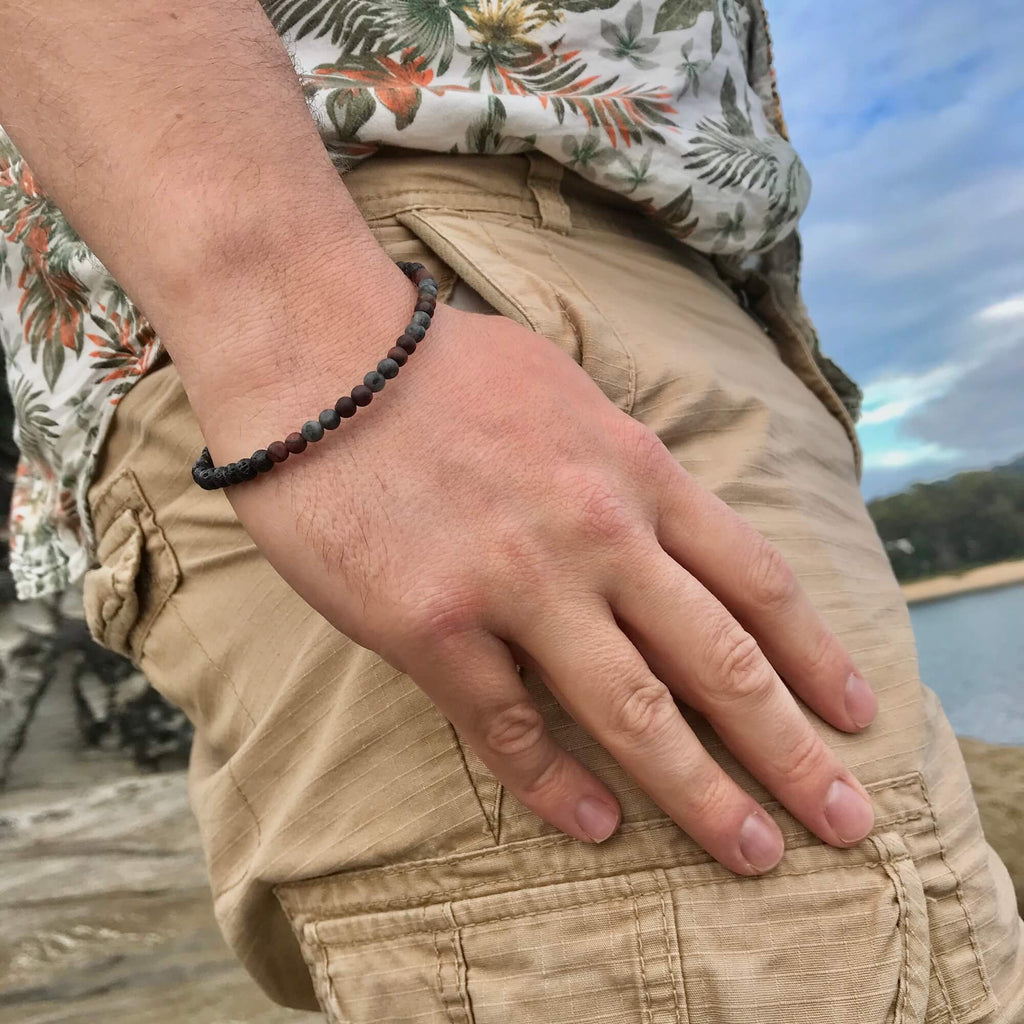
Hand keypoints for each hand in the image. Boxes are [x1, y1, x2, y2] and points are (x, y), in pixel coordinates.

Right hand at [198, 293, 876, 875]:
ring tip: (752, 852)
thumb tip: (658, 520)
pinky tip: (597, 826)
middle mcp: (596, 532)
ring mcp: (516, 582)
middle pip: (721, 663)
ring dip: (701, 794)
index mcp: (634, 471)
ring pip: (633, 712)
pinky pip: (509, 727)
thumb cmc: (439, 366)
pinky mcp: (432, 625)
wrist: (319, 348)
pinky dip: (557, 787)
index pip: (755, 581)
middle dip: (792, 750)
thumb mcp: (568, 392)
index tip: (857, 713)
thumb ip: (623, 463)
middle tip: (844, 819)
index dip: (817, 656)